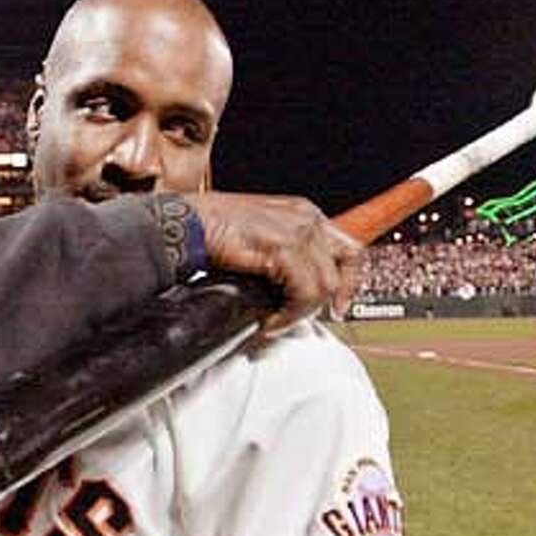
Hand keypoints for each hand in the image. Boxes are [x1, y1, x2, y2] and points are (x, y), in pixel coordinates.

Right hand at [185, 191, 361, 332]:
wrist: (188, 224)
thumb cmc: (212, 230)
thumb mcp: (260, 239)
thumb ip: (283, 258)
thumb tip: (290, 292)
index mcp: (302, 212)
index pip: (347, 247)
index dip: (348, 281)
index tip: (337, 306)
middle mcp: (306, 217)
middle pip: (345, 265)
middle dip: (332, 298)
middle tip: (314, 319)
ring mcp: (298, 229)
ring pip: (325, 284)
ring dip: (301, 313)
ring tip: (277, 322)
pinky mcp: (284, 246)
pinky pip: (304, 292)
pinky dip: (289, 315)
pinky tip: (269, 321)